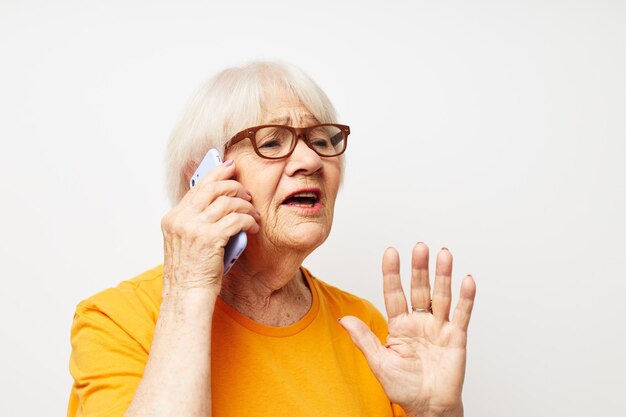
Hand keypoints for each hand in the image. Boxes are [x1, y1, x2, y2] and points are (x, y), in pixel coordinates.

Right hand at [160, 160, 260, 295]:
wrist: (186, 296)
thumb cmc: (191, 273)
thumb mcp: (186, 241)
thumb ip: (197, 221)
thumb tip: (222, 202)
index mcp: (173, 218)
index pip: (196, 188)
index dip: (215, 175)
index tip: (229, 166)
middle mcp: (181, 219)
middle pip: (212, 188)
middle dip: (234, 186)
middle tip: (247, 193)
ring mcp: (194, 228)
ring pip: (227, 202)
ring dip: (245, 206)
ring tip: (254, 213)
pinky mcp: (210, 238)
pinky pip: (237, 219)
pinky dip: (249, 220)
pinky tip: (254, 226)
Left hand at [340, 243, 475, 416]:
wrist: (428, 408)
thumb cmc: (404, 388)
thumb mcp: (379, 363)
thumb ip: (364, 339)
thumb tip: (345, 320)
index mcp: (399, 326)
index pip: (394, 294)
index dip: (392, 274)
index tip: (390, 253)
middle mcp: (419, 322)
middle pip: (419, 289)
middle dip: (419, 268)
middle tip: (420, 247)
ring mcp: (438, 328)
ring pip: (441, 296)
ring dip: (442, 275)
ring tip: (443, 255)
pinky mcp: (456, 338)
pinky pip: (461, 315)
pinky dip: (465, 298)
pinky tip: (466, 281)